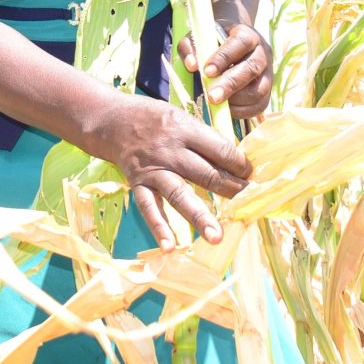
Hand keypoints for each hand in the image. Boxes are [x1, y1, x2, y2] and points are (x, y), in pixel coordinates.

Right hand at [106, 95, 251, 251]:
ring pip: (179, 194)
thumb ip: (203, 138)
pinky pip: (149, 207)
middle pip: (205, 173)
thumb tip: (234, 161)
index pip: (220, 149)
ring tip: (216, 236)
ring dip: (199, 216)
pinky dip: (158, 227)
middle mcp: (170, 150)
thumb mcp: (181, 117)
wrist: (113, 120)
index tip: (250, 174)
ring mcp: (153, 169)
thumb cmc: (154, 118)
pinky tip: (170, 246)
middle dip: (230, 189)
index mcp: (184, 129)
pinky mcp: (137, 184)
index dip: (239, 164)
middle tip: (248, 204)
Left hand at [178, 24, 272, 118]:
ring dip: (237, 100)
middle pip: (252, 68)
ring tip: (217, 103)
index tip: (206, 71)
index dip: (224, 58)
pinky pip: (260, 105)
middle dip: (230, 84)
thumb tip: (192, 65)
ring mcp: (268, 73)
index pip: (240, 43)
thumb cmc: (213, 41)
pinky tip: (226, 109)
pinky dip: (242, 111)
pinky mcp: (268, 91)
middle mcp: (262, 52)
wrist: (234, 44)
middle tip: (211, 96)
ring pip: (259, 89)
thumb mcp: (199, 37)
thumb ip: (190, 47)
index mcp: (247, 34)